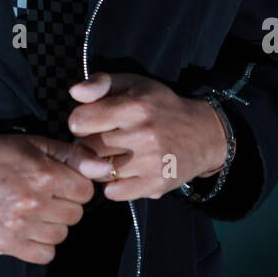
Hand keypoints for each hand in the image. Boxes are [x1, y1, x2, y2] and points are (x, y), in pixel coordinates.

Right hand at [0, 133, 110, 263]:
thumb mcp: (33, 143)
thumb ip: (72, 155)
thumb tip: (105, 168)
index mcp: (44, 174)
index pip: (86, 191)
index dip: (77, 184)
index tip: (62, 181)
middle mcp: (34, 202)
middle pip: (75, 214)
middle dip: (66, 203)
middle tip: (45, 193)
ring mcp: (20, 226)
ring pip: (61, 235)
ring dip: (53, 224)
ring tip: (35, 210)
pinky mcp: (7, 243)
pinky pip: (44, 255)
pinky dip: (41, 245)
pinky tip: (30, 229)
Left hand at [66, 72, 227, 200]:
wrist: (203, 134)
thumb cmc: (161, 106)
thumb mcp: (134, 84)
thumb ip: (101, 83)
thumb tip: (74, 92)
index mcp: (136, 107)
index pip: (81, 121)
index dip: (80, 120)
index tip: (90, 121)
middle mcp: (144, 136)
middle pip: (89, 147)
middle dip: (88, 143)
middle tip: (100, 138)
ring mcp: (150, 163)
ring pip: (99, 171)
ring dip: (98, 165)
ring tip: (111, 154)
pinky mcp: (156, 185)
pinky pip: (113, 192)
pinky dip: (112, 184)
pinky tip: (123, 172)